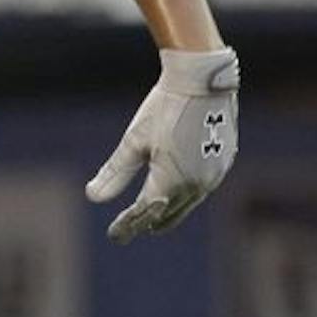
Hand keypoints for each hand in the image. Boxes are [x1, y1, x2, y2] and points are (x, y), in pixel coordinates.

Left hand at [86, 45, 238, 243]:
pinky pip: (202, 188)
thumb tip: (92, 197)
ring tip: (154, 220)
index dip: (128, 224)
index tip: (114, 235)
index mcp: (171, 180)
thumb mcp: (133, 141)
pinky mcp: (223, 161)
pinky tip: (180, 195)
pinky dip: (186, 196)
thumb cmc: (163, 109)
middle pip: (168, 212)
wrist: (202, 81)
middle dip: (148, 222)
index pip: (144, 211)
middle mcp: (197, 183)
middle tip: (131, 230)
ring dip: (170, 212)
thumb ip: (114, 172)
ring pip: (188, 203)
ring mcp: (214, 173)